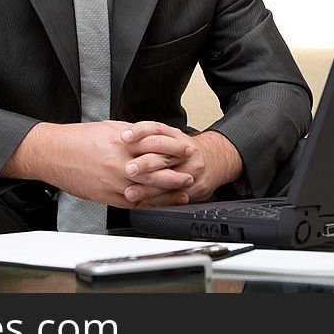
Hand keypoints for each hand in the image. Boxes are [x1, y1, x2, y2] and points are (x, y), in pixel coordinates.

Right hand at [2, 121, 193, 207]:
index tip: (186, 151)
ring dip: (168, 193)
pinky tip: (158, 204)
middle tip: (191, 175)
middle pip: (156, 171)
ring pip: (147, 190)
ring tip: (182, 193)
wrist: (53, 153)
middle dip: (176, 174)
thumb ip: (130, 134)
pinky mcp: (106, 195)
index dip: (174, 150)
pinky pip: (132, 202)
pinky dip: (148, 204)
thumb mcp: (108, 128)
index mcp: (122, 142)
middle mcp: (120, 162)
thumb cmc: (77, 139)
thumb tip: (148, 136)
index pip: (156, 147)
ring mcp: (113, 181)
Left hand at [120, 122, 242, 206]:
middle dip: (144, 164)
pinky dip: (157, 202)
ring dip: (147, 189)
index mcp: (175, 136)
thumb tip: (119, 133)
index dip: (140, 132)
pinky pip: (175, 197)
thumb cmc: (183, 150)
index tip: (124, 137)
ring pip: (169, 180)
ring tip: (130, 192)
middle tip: (127, 169)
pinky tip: (143, 204)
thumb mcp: (169, 137)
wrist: (214, 160)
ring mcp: (192, 170)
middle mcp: (185, 152)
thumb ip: (147, 137)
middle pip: (163, 156)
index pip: (157, 129)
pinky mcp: (197, 188)